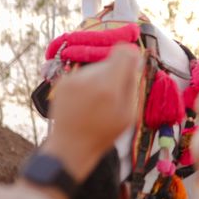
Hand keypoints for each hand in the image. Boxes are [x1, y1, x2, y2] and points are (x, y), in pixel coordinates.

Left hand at [45, 44, 142, 181]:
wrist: (69, 146)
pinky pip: (84, 74)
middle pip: (111, 60)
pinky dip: (88, 83)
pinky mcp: (63, 81)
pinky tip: (86, 101)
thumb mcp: (128, 115)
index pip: (123, 52)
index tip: (133, 66)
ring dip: (102, 78)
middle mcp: (89, 78)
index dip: (131, 56)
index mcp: (108, 87)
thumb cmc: (104, 133)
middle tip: (114, 95)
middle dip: (116, 73)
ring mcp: (73, 78)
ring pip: (97, 67)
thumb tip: (135, 61)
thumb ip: (132, 85)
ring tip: (98, 102)